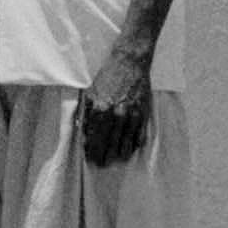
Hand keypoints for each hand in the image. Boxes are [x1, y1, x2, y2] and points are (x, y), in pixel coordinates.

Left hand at [82, 50, 151, 166]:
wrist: (129, 63)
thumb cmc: (107, 77)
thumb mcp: (90, 93)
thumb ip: (86, 113)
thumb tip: (83, 131)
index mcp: (100, 109)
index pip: (94, 135)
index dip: (92, 148)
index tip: (90, 157)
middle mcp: (116, 114)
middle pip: (109, 141)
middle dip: (104, 154)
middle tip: (101, 164)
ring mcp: (131, 114)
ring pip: (125, 140)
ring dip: (120, 152)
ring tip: (116, 160)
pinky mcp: (144, 111)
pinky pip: (139, 132)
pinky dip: (135, 142)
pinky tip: (132, 149)